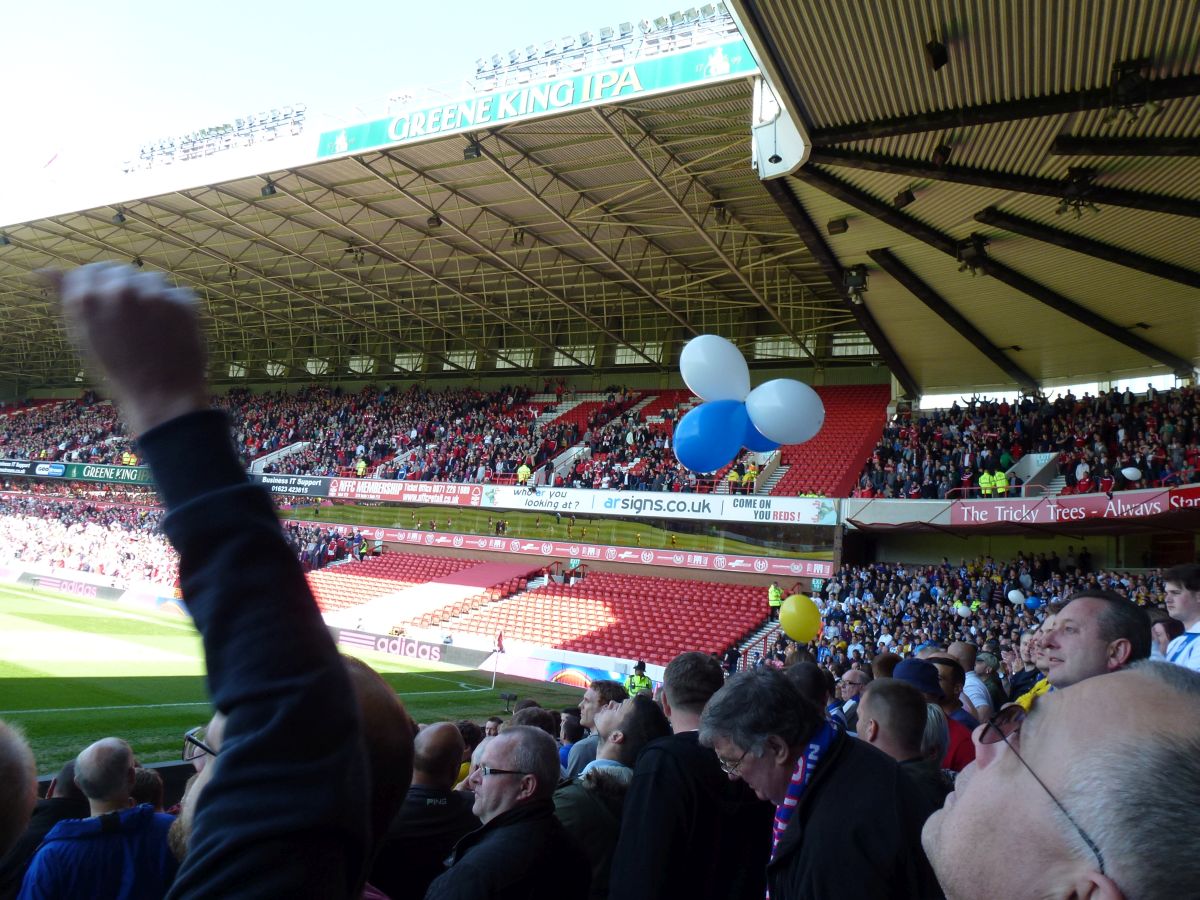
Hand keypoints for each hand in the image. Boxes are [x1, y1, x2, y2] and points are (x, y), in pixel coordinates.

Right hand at [48, 263, 208, 434]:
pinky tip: (170, 331)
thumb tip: (43, 270)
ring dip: (152, 295)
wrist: (161, 397)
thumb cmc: (118, 371)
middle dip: (124, 289)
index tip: (107, 302)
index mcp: (86, 300)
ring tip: (152, 327)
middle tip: (132, 320)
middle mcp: (118, 291)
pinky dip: (175, 308)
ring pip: (151, 279)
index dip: (98, 286)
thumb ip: (66, 299)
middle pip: (120, 271)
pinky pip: (178, 293)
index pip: (90, 270)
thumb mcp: (82, 337)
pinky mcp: (182, 302)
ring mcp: (153, 295)